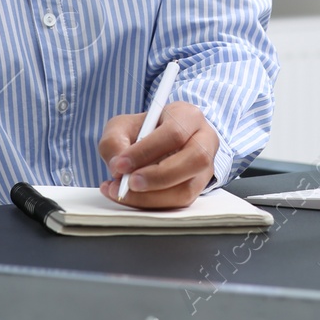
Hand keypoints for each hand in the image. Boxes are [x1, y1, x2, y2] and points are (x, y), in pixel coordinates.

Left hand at [98, 102, 218, 208]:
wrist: (153, 144)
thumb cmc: (140, 132)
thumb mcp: (121, 127)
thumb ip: (114, 142)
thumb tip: (118, 168)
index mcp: (188, 116)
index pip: (174, 133)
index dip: (147, 151)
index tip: (120, 164)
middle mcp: (205, 140)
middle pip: (195, 159)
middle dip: (158, 176)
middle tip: (128, 183)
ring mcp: (205, 167)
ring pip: (187, 188)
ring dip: (152, 196)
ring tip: (122, 192)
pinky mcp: (198, 189)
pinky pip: (179, 203)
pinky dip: (152, 204)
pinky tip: (130, 197)